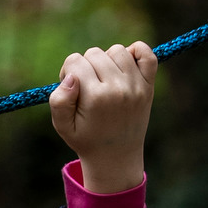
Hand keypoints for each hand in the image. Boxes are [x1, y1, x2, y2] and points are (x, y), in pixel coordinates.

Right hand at [49, 44, 156, 192]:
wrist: (116, 157)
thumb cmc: (85, 139)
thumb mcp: (62, 125)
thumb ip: (58, 100)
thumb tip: (71, 77)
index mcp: (95, 98)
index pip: (74, 61)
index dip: (67, 72)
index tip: (72, 89)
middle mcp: (117, 89)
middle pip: (94, 53)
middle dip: (85, 67)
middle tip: (87, 87)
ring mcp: (136, 86)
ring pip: (117, 50)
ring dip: (107, 60)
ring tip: (104, 79)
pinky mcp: (148, 86)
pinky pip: (147, 54)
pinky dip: (136, 51)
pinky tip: (125, 66)